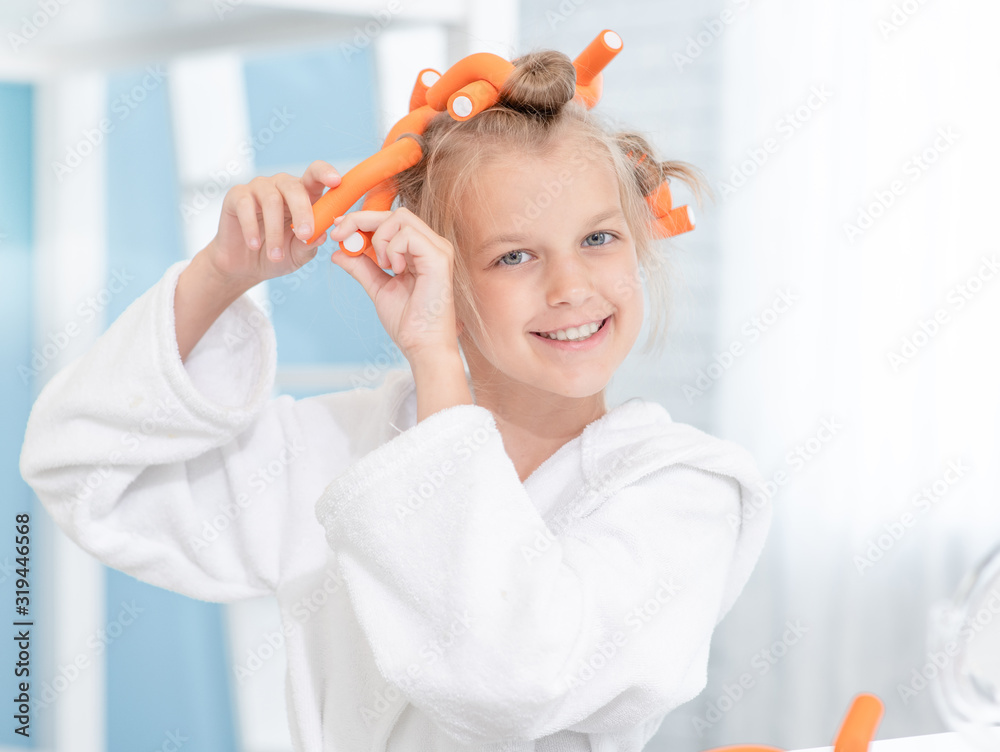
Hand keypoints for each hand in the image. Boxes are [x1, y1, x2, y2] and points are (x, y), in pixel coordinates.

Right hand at [202, 160, 340, 290]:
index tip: (336, 181)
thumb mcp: (299, 254)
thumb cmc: (278, 255)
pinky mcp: (237, 196)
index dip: (325, 174)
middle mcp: (282, 186)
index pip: (316, 175)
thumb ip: (310, 244)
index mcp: (304, 195)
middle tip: (305, 235)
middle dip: (303, 212)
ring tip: (276, 255)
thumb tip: (322, 234)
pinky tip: (254, 245)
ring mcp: (259, 188)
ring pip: (271, 199)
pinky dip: (251, 227)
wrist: (245, 267)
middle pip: (294, 187)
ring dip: (275, 231)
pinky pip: (246, 205)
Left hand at [329, 207, 461, 361]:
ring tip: (381, 265)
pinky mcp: (439, 257)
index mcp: (420, 250)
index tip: (338, 229)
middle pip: (394, 212)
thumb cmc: (408, 322)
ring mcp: (438, 249)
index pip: (390, 220)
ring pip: (400, 217)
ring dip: (379, 238)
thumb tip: (338, 252)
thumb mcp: (378, 288)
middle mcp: (432, 244)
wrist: (422, 345)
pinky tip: (394, 270)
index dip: (362, 219)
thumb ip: (361, 268)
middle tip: (339, 234)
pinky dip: (392, 249)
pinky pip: (407, 235)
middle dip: (360, 219)